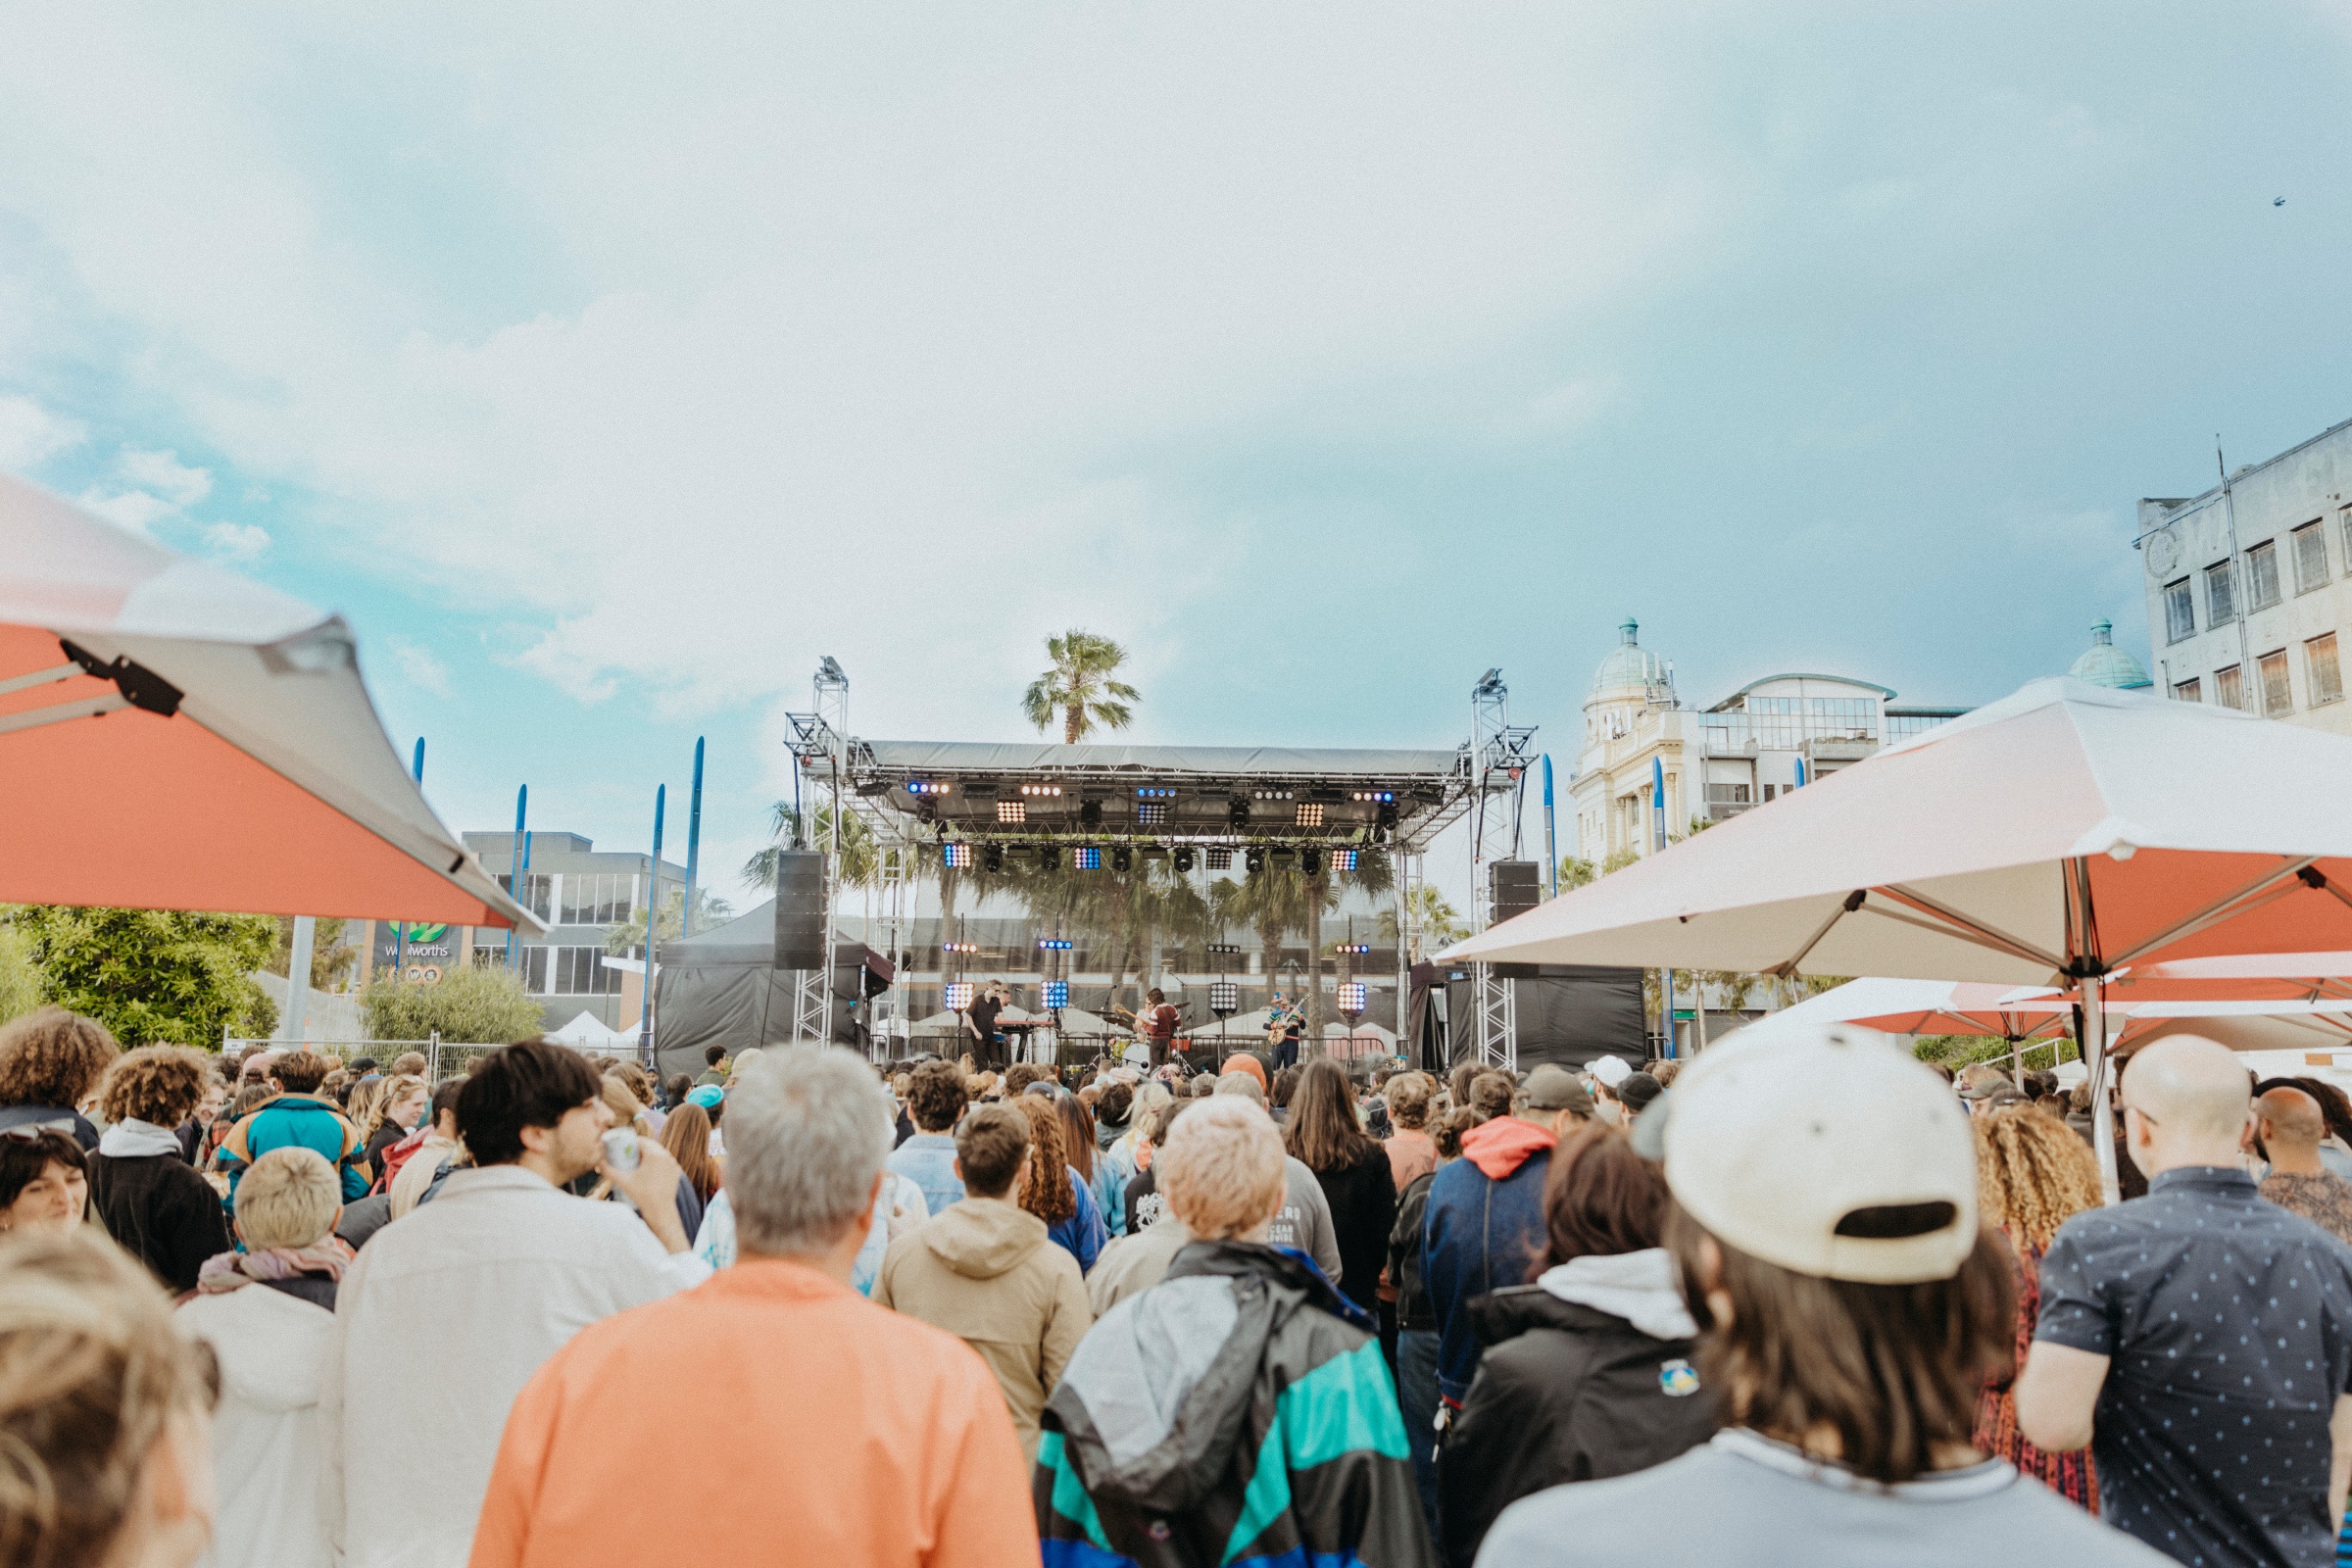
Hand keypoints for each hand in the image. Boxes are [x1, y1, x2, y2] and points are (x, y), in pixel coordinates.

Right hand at [603, 1134, 690, 1253]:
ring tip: (638, 1161)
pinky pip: (666, 1162)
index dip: (631, 1142)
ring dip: (649, 1154)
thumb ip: (609, 1171)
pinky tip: (650, 1168)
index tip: (623, 1147)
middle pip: (651, 1146)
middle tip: (629, 1154)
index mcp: (654, 1154)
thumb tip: (597, 1163)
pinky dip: (658, 1162)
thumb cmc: (642, 1195)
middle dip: (639, 1148)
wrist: (660, 1210)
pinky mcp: (676, 1171)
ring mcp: (673, 1163)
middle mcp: (666, 1155)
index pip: (642, 1140)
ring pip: (659, 1153)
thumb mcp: (623, 1181)